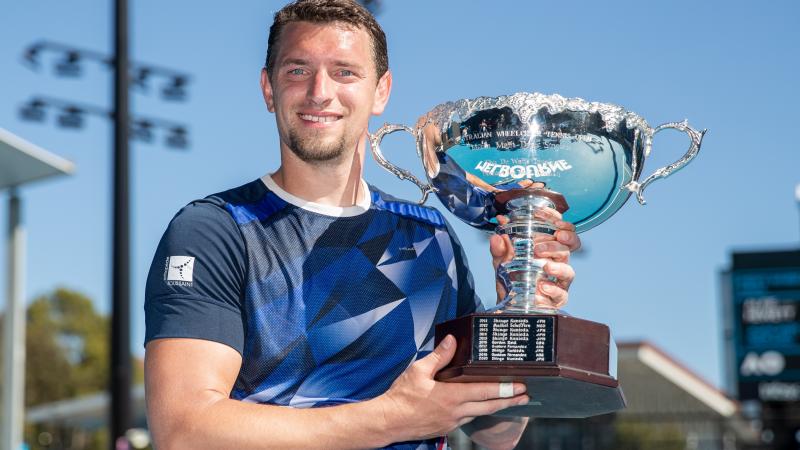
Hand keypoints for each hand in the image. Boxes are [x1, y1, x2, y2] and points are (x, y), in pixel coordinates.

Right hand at [378, 335, 528, 440]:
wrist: (389, 421)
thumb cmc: (402, 396)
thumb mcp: (418, 370)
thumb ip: (439, 356)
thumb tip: (453, 340)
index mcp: (451, 396)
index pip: (485, 392)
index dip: (505, 389)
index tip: (520, 386)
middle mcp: (456, 411)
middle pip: (489, 406)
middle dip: (509, 400)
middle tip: (525, 396)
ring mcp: (452, 421)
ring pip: (480, 413)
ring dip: (496, 406)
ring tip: (509, 400)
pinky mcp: (446, 427)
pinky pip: (467, 417)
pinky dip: (478, 411)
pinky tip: (481, 406)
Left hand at [489, 209, 579, 307]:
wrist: (507, 306)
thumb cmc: (511, 280)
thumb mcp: (501, 262)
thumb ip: (499, 249)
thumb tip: (497, 235)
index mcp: (548, 248)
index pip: (559, 229)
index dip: (556, 220)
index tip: (541, 215)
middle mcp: (557, 262)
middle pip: (569, 246)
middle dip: (559, 242)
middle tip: (540, 247)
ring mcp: (558, 281)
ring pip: (569, 270)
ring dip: (558, 266)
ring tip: (546, 266)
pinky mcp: (557, 298)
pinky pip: (561, 294)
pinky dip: (553, 289)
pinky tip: (543, 287)